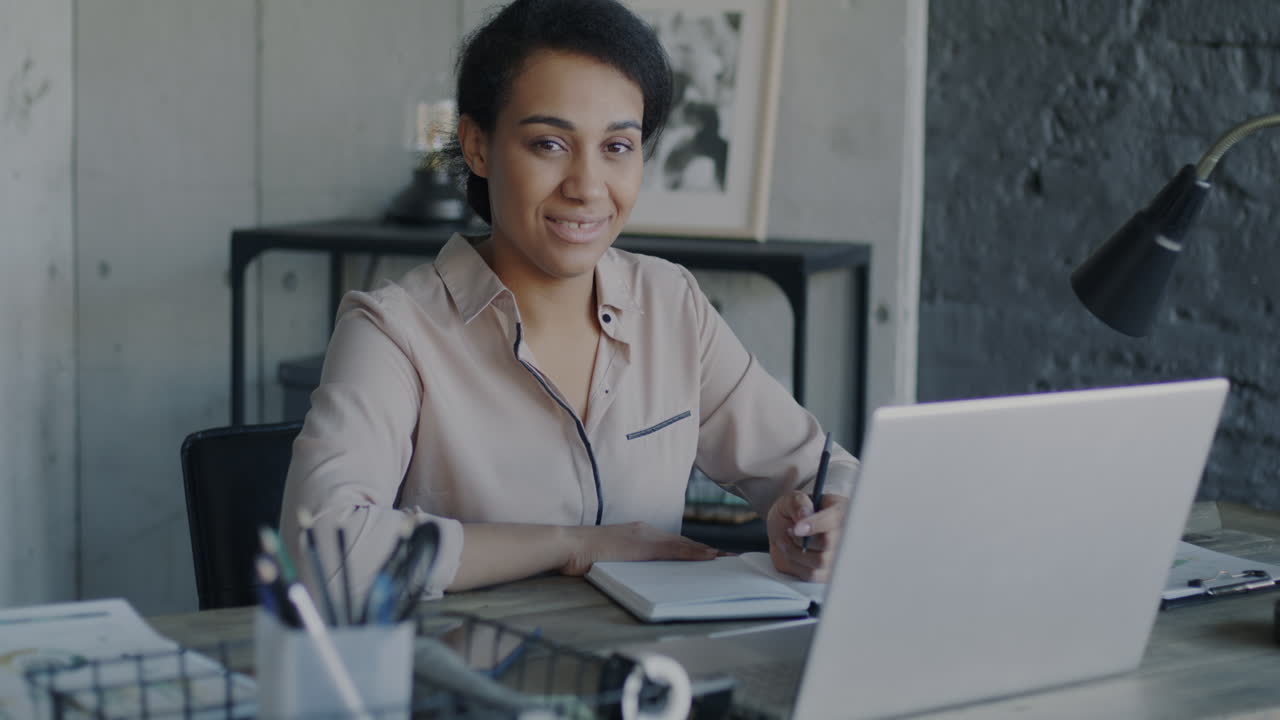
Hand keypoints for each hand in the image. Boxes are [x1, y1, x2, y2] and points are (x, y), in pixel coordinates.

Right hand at [560, 522, 718, 575]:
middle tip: (727, 557)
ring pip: (681, 544)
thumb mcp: (610, 557)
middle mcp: (644, 531)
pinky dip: (692, 553)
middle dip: (703, 550)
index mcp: (637, 534)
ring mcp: (644, 536)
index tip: (708, 555)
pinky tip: (707, 558)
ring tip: (724, 559)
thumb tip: (639, 572)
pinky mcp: (643, 545)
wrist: (570, 545)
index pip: (670, 543)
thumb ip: (627, 560)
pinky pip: (674, 550)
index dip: (690, 549)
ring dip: (703, 552)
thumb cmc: (583, 555)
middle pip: (680, 542)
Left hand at [766, 492, 847, 581]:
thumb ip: (798, 503)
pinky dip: (796, 565)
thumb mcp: (791, 500)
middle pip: (829, 543)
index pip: (834, 519)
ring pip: (820, 561)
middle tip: (789, 531)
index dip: (815, 524)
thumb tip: (805, 515)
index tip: (796, 528)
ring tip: (786, 540)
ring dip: (795, 552)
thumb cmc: (792, 513)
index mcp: (840, 511)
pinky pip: (813, 574)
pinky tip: (790, 553)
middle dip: (801, 539)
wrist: (783, 531)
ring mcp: (839, 556)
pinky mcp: (828, 572)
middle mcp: (845, 534)